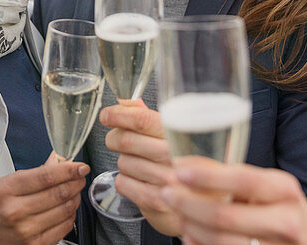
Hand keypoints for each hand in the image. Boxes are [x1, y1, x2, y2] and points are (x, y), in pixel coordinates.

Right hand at [0, 158, 88, 244]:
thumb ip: (33, 174)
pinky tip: (68, 208)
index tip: (80, 166)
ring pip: (65, 209)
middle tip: (81, 176)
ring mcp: (27, 230)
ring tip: (75, 191)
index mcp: (6, 190)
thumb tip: (59, 163)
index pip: (45, 177)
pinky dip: (71, 215)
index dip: (68, 170)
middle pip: (58, 193)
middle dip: (76, 182)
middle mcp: (16, 211)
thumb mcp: (4, 184)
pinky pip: (64, 227)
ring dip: (75, 197)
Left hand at [100, 100, 181, 235]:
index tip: (107, 115)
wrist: (200, 203)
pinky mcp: (155, 201)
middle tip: (117, 140)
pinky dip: (124, 180)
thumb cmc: (183, 165)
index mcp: (179, 135)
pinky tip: (138, 180)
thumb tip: (125, 102)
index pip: (142, 120)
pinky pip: (122, 183)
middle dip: (114, 138)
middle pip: (126, 140)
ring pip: (122, 162)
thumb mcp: (174, 137)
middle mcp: (174, 157)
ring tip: (139, 164)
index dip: (118, 114)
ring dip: (124, 161)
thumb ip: (150, 118)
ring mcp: (165, 181)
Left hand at [161, 158, 306, 244]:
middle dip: (188, 204)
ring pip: (221, 241)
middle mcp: (285, 219)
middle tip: (167, 193)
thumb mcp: (273, 191)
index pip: (242, 179)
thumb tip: (190, 165)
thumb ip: (240, 181)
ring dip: (190, 227)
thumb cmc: (288, 216)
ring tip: (176, 214)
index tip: (179, 170)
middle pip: (225, 216)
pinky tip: (189, 236)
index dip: (207, 175)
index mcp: (283, 190)